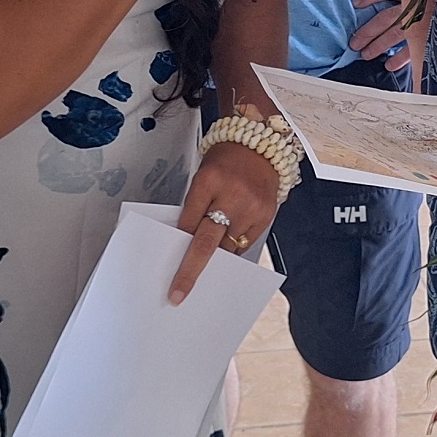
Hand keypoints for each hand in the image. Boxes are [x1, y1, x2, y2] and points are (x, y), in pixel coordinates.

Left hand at [170, 135, 282, 302]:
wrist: (260, 145)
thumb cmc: (227, 161)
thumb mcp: (203, 178)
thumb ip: (195, 207)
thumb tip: (186, 242)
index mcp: (208, 181)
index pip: (188, 222)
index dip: (177, 248)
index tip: (170, 273)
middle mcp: (232, 195)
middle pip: (207, 241)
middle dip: (191, 270)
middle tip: (179, 291)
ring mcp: (251, 207)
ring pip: (228, 246)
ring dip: (217, 255)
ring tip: (212, 256)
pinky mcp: (266, 215)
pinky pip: (246, 242)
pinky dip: (234, 245)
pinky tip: (230, 238)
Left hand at [348, 0, 418, 76]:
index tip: (356, 3)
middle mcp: (416, 5)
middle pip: (386, 18)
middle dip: (368, 31)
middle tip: (354, 43)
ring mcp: (422, 22)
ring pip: (395, 34)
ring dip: (379, 46)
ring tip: (365, 55)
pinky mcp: (430, 36)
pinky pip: (413, 49)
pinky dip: (400, 58)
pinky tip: (389, 66)